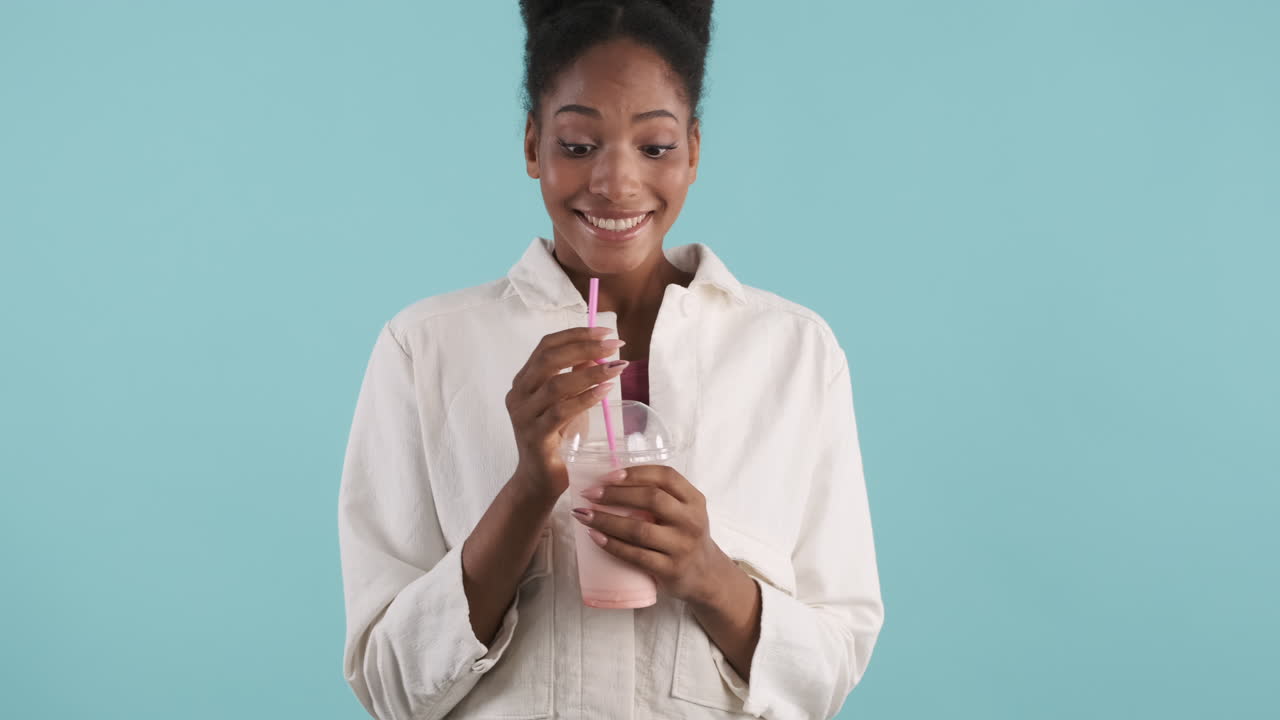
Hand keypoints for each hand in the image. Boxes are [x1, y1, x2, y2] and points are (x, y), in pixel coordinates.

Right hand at [506, 326, 627, 502]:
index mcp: (524, 381)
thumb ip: (575, 377)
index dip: (576, 334)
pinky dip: (586, 397)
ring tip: (616, 367)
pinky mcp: (535, 437)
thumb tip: (596, 351)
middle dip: (585, 347)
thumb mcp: (568, 402)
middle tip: (614, 346)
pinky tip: (605, 390)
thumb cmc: (557, 440)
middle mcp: (518, 394)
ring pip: (556, 384)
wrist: (539, 481)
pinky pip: (561, 411)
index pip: (546, 346)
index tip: (605, 332)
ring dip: (590, 372)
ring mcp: (523, 416)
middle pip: (549, 359)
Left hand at [570, 464, 732, 605]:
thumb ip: (661, 496)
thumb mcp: (684, 512)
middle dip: (615, 494)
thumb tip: (610, 481)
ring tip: (584, 515)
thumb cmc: (684, 536)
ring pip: (639, 529)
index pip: (666, 476)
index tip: (608, 475)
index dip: (635, 473)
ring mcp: (682, 547)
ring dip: (606, 520)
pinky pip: (635, 555)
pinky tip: (595, 537)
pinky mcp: (670, 570)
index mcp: (694, 500)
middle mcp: (691, 521)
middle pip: (651, 499)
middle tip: (589, 494)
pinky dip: (612, 545)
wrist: (705, 576)